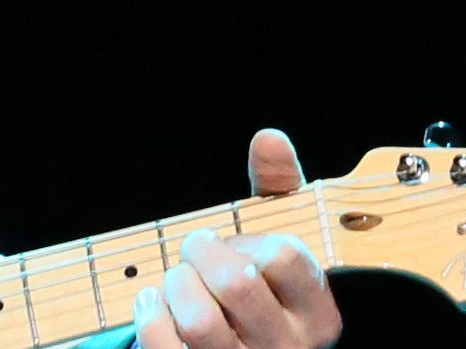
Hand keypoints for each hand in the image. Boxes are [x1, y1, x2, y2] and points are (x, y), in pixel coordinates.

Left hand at [131, 129, 341, 348]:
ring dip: (174, 285)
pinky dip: (149, 316)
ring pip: (200, 321)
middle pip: (237, 283)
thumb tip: (269, 138)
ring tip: (176, 279)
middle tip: (194, 249)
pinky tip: (153, 301)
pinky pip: (165, 347)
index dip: (247, 237)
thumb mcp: (276, 238)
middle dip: (200, 252)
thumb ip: (277, 187)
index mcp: (316, 314)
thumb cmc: (258, 288)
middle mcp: (287, 348)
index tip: (235, 242)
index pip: (285, 256)